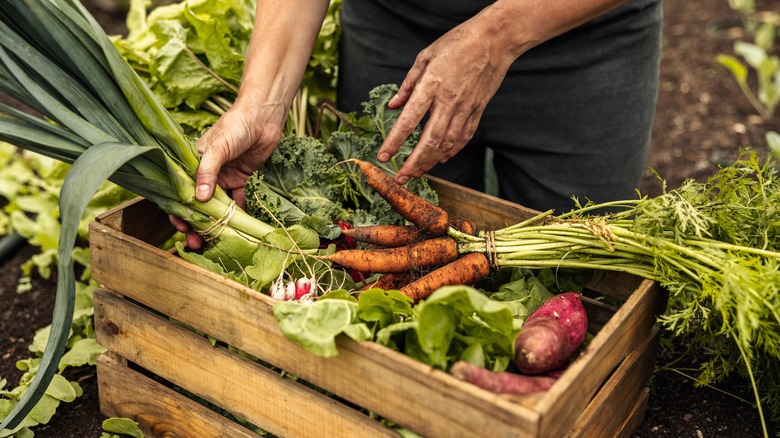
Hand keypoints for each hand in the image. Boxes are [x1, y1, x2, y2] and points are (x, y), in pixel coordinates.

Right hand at [170, 100, 285, 248]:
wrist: (263, 117)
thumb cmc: (235, 125)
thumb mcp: (218, 147)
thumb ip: (208, 172)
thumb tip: (199, 199)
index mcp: (191, 162)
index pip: (180, 191)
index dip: (178, 211)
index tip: (181, 227)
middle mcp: (205, 172)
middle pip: (197, 204)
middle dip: (196, 224)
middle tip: (197, 243)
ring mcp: (223, 177)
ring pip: (216, 206)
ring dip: (216, 224)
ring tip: (215, 242)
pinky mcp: (240, 179)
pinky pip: (237, 201)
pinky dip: (238, 213)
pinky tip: (239, 227)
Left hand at [377, 17, 516, 183]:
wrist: (495, 40)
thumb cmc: (458, 42)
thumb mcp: (426, 56)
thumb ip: (408, 83)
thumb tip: (393, 105)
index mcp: (431, 86)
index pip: (408, 121)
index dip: (394, 142)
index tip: (383, 156)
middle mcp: (448, 101)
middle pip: (428, 141)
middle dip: (413, 163)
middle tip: (401, 178)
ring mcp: (465, 108)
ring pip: (447, 144)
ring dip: (430, 161)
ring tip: (417, 172)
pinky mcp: (478, 110)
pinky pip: (463, 137)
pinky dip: (452, 151)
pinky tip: (441, 159)